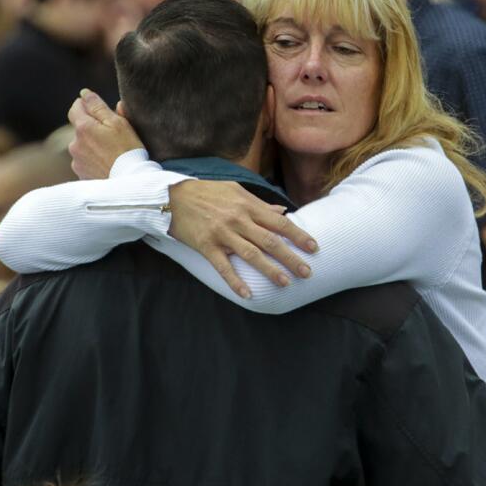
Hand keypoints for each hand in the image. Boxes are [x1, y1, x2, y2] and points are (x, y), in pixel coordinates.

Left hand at [67, 90, 143, 178]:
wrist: (130, 181)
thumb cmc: (127, 149)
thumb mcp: (117, 122)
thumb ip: (97, 106)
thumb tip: (84, 94)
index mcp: (83, 128)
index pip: (75, 108)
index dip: (86, 105)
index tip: (98, 108)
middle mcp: (74, 144)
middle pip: (80, 128)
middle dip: (92, 127)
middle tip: (112, 134)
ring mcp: (76, 161)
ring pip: (82, 146)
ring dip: (92, 145)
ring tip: (111, 152)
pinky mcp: (81, 174)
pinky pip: (85, 161)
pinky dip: (93, 160)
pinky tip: (107, 163)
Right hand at [167, 180, 317, 297]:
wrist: (172, 197)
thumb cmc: (207, 193)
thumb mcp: (235, 191)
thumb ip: (259, 204)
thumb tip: (282, 212)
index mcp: (247, 205)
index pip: (279, 222)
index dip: (298, 235)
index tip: (313, 247)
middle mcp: (238, 219)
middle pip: (270, 241)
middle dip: (291, 258)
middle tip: (307, 272)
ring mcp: (222, 234)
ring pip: (252, 255)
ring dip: (270, 270)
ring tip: (285, 283)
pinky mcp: (206, 246)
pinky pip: (224, 267)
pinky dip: (236, 282)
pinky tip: (248, 294)